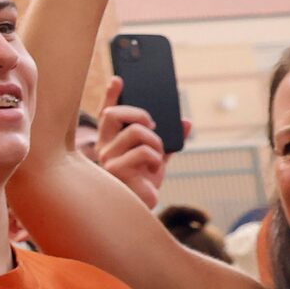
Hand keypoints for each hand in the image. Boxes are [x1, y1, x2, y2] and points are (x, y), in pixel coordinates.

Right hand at [91, 77, 167, 207]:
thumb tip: (186, 122)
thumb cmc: (144, 183)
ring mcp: (107, 158)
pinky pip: (144, 151)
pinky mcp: (115, 169)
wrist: (142, 209)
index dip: (111, 95)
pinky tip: (154, 170)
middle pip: (113, 114)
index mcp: (110, 142)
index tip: (119, 79)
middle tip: (153, 124)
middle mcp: (103, 148)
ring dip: (156, 142)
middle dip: (139, 113)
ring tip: (157, 157)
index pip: (107, 114)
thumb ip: (170, 139)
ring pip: (136, 132)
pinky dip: (156, 159)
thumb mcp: (160, 157)